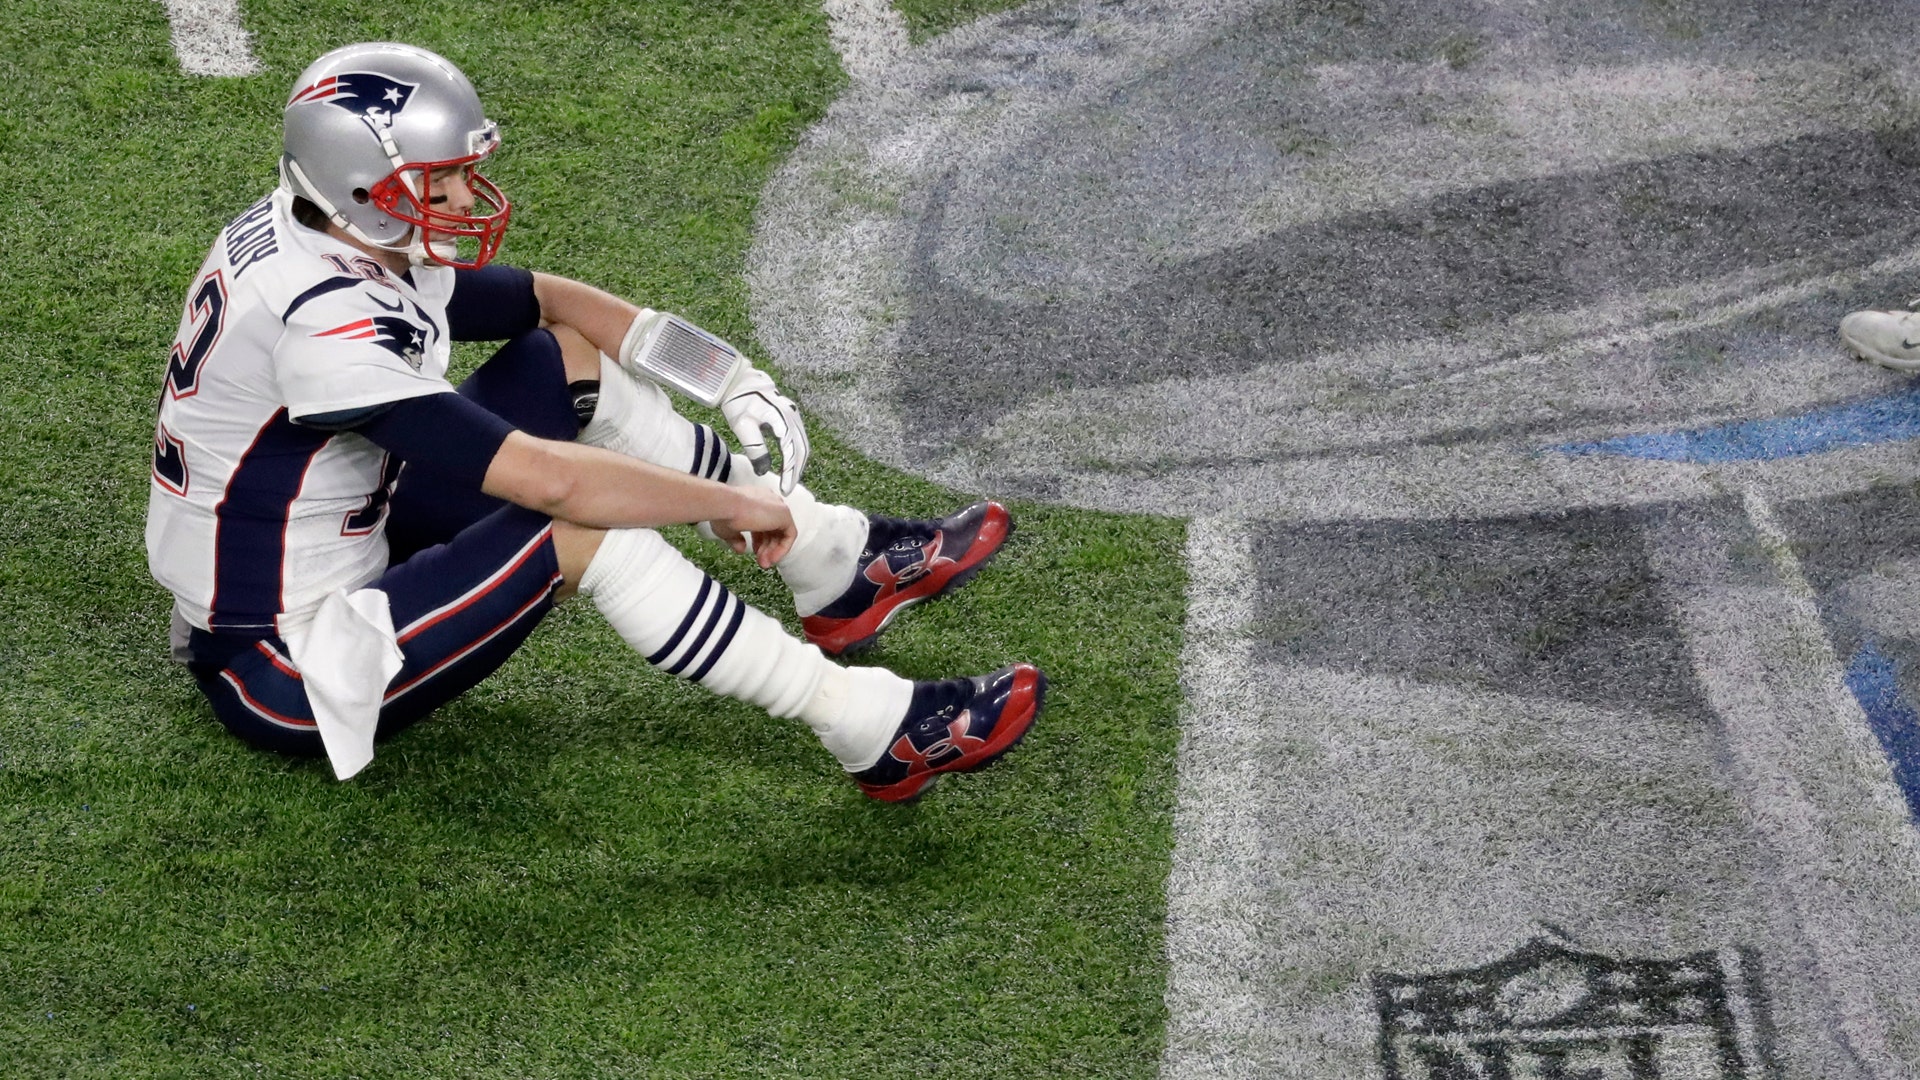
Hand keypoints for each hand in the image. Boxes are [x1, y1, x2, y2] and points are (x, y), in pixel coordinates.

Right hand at [713, 485, 795, 567]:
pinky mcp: (784, 514)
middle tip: (761, 560)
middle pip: (773, 528)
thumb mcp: (728, 529)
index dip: (759, 539)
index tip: (754, 550)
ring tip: (765, 563)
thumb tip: (740, 548)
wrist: (725, 505)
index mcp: (755, 499)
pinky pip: (790, 535)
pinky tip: (772, 558)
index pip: (762, 521)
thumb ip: (736, 539)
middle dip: (766, 547)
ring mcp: (777, 506)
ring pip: (782, 532)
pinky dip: (782, 548)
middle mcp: (768, 501)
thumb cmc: (723, 512)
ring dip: (773, 550)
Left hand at [720, 366, 808, 494]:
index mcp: (782, 420)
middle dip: (797, 470)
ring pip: (802, 443)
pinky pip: (798, 437)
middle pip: (802, 449)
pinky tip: (789, 462)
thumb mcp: (743, 427)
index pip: (791, 452)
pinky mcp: (790, 415)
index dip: (790, 472)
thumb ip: (756, 448)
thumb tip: (764, 470)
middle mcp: (792, 417)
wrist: (738, 380)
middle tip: (789, 487)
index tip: (786, 488)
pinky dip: (797, 452)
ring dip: (799, 462)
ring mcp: (793, 414)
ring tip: (790, 478)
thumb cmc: (738, 402)